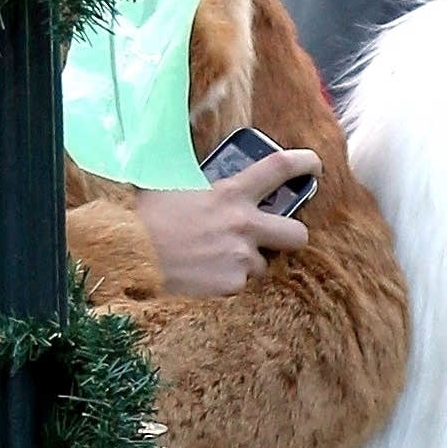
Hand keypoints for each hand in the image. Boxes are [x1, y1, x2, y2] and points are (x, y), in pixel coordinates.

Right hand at [133, 148, 319, 296]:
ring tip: (213, 257)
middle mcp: (244, 225)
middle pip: (297, 234)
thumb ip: (200, 183)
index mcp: (231, 193)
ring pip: (261, 264)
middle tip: (276, 237)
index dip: (303, 163)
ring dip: (245, 262)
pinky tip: (202, 273)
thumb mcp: (174, 185)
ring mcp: (241, 257)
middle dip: (292, 236)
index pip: (278, 168)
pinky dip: (225, 280)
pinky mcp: (233, 284)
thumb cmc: (147, 217)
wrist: (132, 254)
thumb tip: (192, 169)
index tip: (315, 165)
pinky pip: (239, 284)